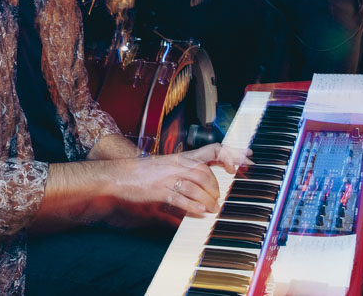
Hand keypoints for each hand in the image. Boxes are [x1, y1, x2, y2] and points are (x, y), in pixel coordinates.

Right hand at [111, 144, 251, 224]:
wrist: (116, 177)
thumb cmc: (141, 177)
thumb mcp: (166, 173)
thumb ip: (184, 180)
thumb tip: (200, 198)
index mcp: (182, 158)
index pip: (213, 149)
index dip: (231, 154)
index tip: (246, 160)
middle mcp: (178, 165)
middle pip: (207, 172)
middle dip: (217, 187)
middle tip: (219, 199)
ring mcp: (168, 177)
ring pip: (197, 186)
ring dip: (208, 200)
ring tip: (212, 209)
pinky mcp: (160, 191)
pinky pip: (182, 198)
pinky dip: (194, 206)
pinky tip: (200, 213)